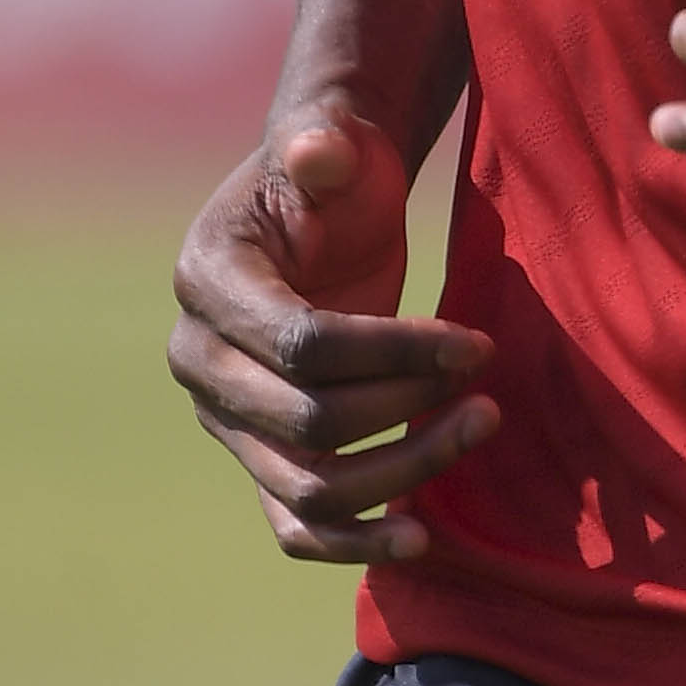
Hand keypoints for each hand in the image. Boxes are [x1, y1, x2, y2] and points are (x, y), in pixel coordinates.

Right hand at [168, 115, 495, 563]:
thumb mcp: (333, 143)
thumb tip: (318, 153)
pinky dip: (353, 542)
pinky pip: (296, 524)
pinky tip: (418, 540)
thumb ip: (322, 144)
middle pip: (308, 423)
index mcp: (206, 281)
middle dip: (406, 409)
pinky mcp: (259, 455)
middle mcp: (198, 361)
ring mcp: (226, 418)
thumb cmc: (334, 173)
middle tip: (487, 387)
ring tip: (480, 428)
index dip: (395, 351)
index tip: (474, 343)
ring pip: (308, 486)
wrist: (325, 210)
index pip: (302, 346)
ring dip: (401, 473)